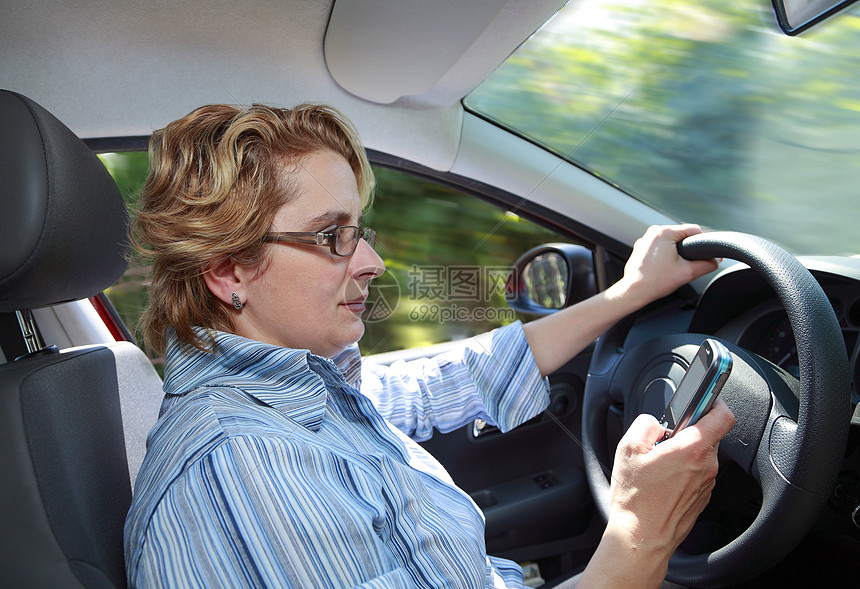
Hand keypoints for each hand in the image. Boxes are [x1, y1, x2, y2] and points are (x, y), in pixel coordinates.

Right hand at [578, 399, 734, 587]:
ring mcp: (707, 484)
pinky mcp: (702, 497)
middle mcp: (706, 466)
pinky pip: (697, 474)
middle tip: (664, 438)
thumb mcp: (628, 448)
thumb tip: (655, 422)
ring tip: (659, 463)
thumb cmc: (636, 499)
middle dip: (688, 431)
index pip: (722, 415)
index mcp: (692, 449)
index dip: (716, 400)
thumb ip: (645, 423)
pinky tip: (662, 479)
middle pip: (708, 435)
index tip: (707, 395)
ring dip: (684, 452)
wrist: (641, 537)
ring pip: (701, 455)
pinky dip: (683, 470)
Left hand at [615, 224, 719, 308]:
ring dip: (676, 252)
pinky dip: (665, 255)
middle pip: (682, 236)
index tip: (705, 254)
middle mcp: (653, 231)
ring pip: (671, 241)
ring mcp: (646, 239)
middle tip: (687, 265)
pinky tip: (664, 267)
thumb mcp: (688, 273)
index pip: (694, 230)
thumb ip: (708, 264)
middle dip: (688, 249)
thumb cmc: (656, 282)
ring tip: (674, 267)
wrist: (634, 291)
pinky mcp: (641, 247)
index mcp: (665, 232)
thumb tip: (717, 260)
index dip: (703, 242)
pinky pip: (660, 247)